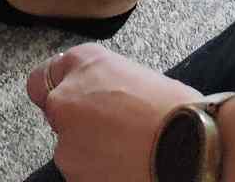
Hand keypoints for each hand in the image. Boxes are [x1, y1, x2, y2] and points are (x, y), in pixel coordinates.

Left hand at [27, 44, 200, 181]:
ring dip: (91, 152)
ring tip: (130, 152)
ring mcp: (66, 142)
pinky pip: (83, 173)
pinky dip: (100, 174)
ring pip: (71, 149)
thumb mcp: (135, 76)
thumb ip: (101, 84)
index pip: (43, 77)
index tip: (73, 103)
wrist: (192, 148)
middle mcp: (65, 98)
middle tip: (115, 133)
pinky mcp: (74, 175)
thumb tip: (96, 100)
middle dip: (79, 125)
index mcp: (84, 63)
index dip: (60, 92)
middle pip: (58, 117)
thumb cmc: (176, 111)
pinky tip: (129, 168)